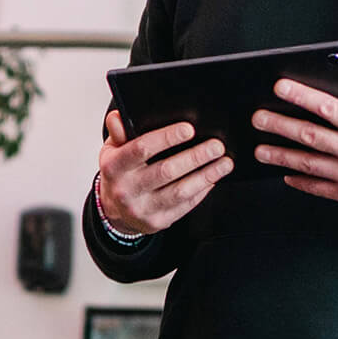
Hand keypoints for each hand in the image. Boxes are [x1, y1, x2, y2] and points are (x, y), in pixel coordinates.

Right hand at [97, 110, 231, 234]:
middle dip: (195, 157)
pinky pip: (185, 206)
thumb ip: (118, 132)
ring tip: (224, 163)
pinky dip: (202, 191)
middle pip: (166, 170)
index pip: (142, 149)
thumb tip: (117, 116)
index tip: (189, 129)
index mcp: (113, 167)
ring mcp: (141, 209)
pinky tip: (213, 178)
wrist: (114, 208)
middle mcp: (125, 190)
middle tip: (216, 146)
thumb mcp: (113, 149)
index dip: (166, 138)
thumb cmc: (119, 171)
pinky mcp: (157, 222)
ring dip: (206, 175)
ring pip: (180, 191)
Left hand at [251, 65, 337, 217]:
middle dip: (279, 125)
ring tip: (260, 149)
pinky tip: (285, 174)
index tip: (281, 87)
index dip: (301, 96)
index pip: (327, 107)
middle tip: (258, 118)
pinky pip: (318, 187)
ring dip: (280, 155)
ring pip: (307, 163)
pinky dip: (300, 181)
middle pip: (309, 135)